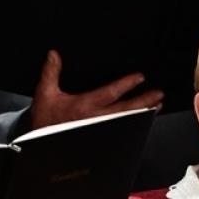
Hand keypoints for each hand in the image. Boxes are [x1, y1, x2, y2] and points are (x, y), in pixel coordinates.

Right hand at [29, 51, 162, 130]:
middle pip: (125, 109)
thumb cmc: (45, 120)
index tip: (139, 78)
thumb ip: (51, 73)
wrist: (41, 143)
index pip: (110, 93)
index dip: (126, 84)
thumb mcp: (45, 93)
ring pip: (127, 121)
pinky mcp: (101, 139)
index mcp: (84, 106)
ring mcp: (100, 131)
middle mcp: (96, 119)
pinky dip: (135, 126)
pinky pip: (122, 132)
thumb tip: (53, 55)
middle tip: (158, 94)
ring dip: (143, 114)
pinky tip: (143, 122)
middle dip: (143, 101)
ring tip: (156, 106)